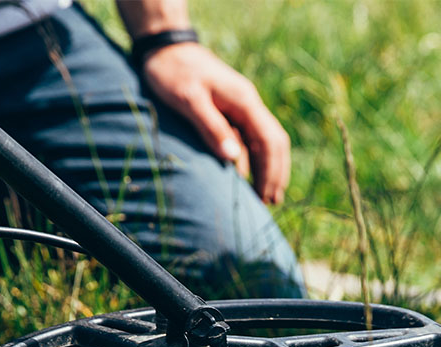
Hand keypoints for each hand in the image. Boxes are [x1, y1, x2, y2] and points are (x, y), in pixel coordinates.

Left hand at [142, 42, 289, 203]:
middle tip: (271, 203)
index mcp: (244, 101)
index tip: (266, 196)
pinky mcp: (231, 112)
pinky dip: (253, 161)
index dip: (271, 171)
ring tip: (265, 197)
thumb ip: (211, 127)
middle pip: (274, 143)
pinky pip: (250, 140)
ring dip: (267, 169)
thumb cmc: (172, 72)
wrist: (164, 48)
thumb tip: (233, 160)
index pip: (270, 141)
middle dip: (275, 174)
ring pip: (265, 142)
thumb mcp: (188, 100)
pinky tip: (248, 178)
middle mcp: (249, 105)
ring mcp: (241, 108)